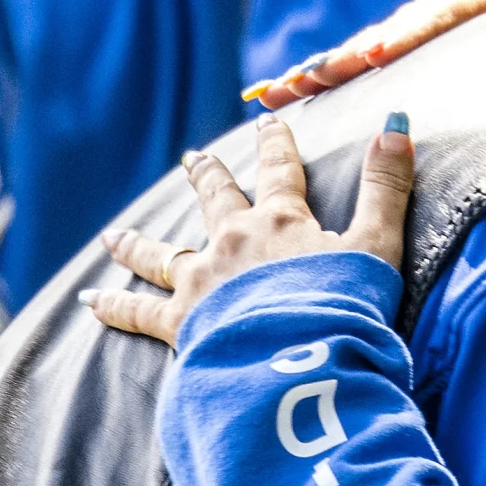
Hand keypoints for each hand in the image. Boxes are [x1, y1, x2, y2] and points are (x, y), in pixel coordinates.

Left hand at [85, 120, 411, 345]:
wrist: (302, 361)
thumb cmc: (346, 306)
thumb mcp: (378, 244)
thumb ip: (386, 187)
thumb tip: (395, 124)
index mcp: (281, 222)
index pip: (279, 172)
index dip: (276, 145)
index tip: (268, 123)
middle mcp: (233, 242)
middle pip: (215, 200)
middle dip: (207, 176)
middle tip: (192, 158)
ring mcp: (202, 281)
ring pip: (163, 254)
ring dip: (140, 241)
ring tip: (117, 234)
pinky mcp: (180, 323)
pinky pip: (138, 312)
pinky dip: (114, 305)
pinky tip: (90, 300)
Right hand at [244, 0, 485, 110]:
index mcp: (452, 6)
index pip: (423, 23)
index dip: (398, 38)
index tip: (372, 55)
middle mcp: (416, 16)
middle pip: (373, 40)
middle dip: (338, 62)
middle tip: (303, 80)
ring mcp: (399, 30)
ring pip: (352, 52)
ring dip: (315, 73)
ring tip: (277, 91)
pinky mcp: (389, 46)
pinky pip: (349, 64)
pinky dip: (315, 77)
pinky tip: (278, 92)